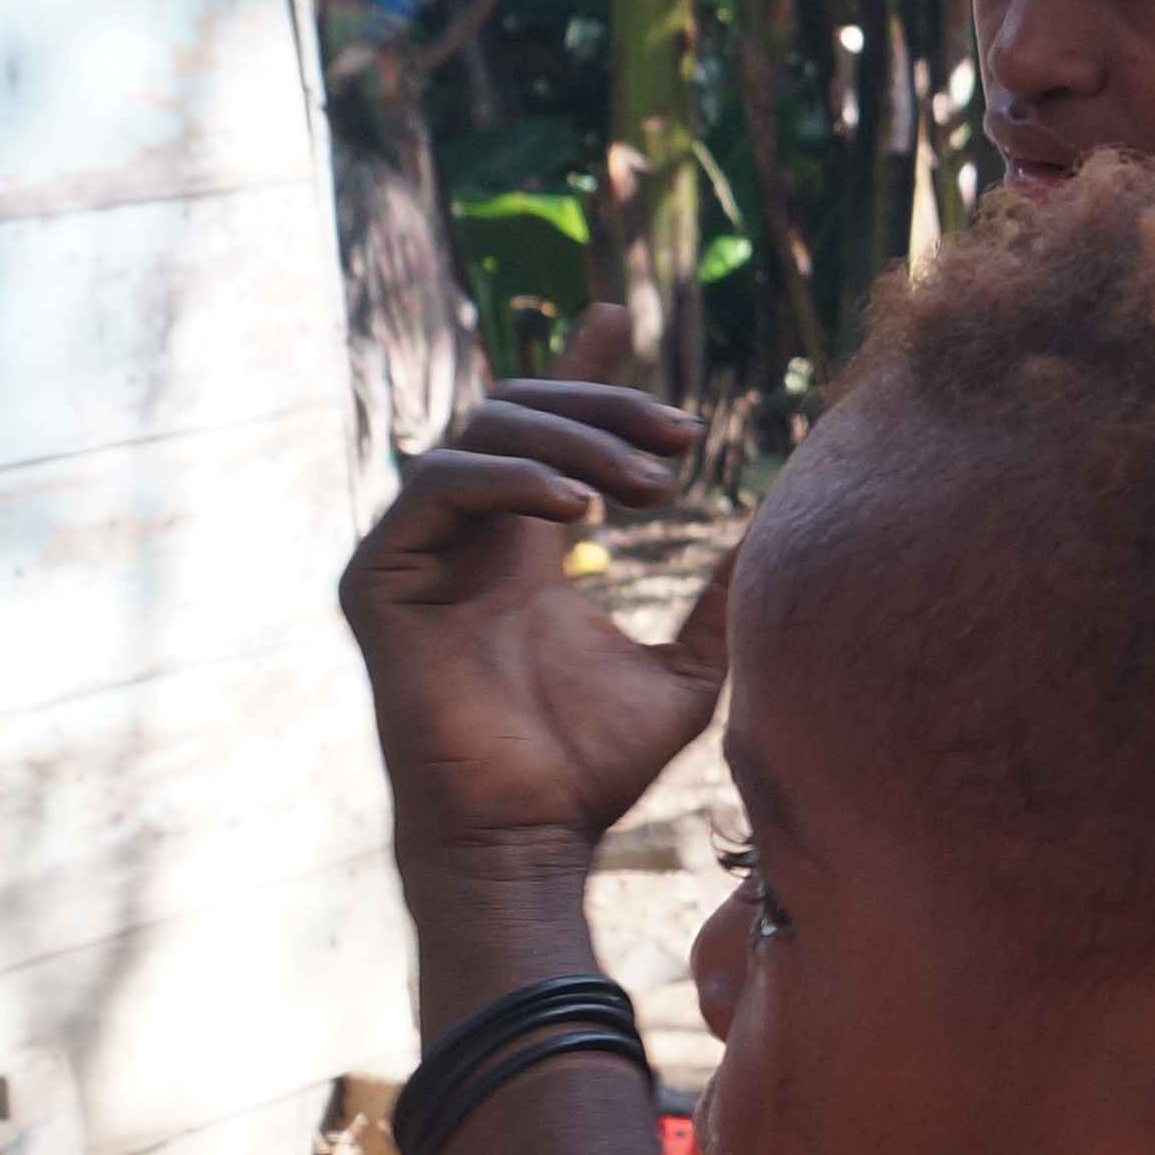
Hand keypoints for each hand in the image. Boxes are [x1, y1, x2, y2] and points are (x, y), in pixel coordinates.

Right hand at [337, 304, 732, 879]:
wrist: (528, 837)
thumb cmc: (595, 771)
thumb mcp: (686, 671)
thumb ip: (716, 601)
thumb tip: (778, 537)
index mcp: (522, 554)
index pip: (547, 435)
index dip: (581, 373)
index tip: (618, 317)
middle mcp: (465, 543)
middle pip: (522, 416)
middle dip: (607, 409)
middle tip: (683, 438)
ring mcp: (415, 557)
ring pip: (483, 433)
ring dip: (576, 442)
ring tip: (650, 484)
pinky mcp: (376, 580)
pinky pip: (438, 484)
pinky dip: (511, 477)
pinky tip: (579, 507)